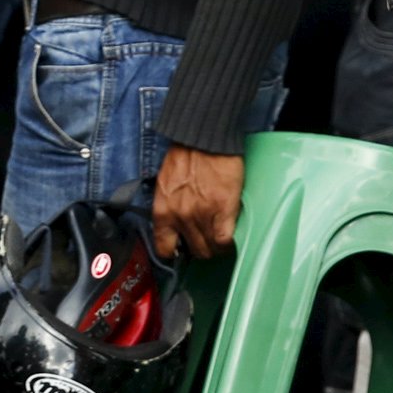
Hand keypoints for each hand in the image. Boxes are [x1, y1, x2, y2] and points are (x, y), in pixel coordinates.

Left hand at [149, 142, 243, 260]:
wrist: (204, 140)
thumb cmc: (185, 156)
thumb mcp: (165, 185)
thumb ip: (169, 206)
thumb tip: (175, 225)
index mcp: (163, 211)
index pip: (164, 248)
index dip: (175, 252)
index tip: (183, 250)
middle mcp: (180, 217)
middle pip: (194, 250)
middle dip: (201, 248)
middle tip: (207, 241)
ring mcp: (202, 215)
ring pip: (211, 248)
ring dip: (216, 247)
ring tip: (220, 240)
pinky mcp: (223, 210)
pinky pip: (225, 240)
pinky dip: (228, 243)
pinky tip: (229, 238)